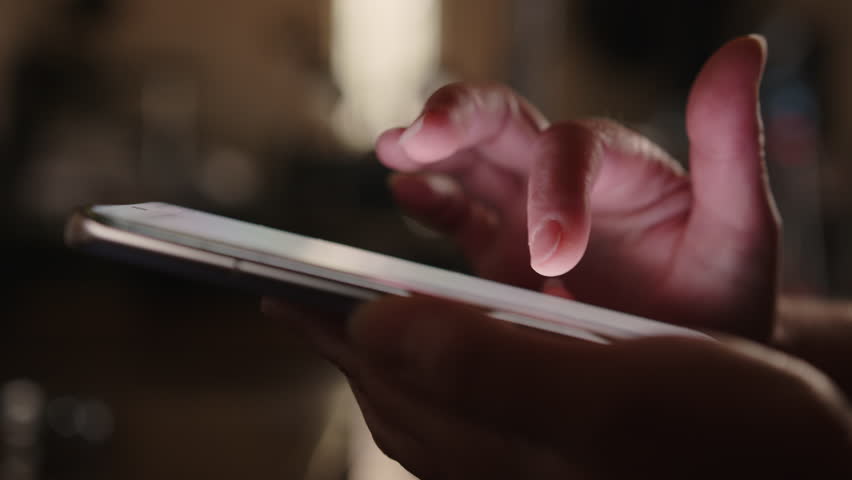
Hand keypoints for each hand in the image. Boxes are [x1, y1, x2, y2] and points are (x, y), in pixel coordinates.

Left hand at [262, 296, 851, 478]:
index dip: (328, 331)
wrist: (807, 478)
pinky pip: (475, 425)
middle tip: (314, 304)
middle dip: (349, 348)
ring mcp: (530, 475)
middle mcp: (502, 470)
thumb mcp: (608, 392)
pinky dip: (447, 380)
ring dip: (393, 364)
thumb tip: (375, 329)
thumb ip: (484, 366)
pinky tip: (458, 360)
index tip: (281, 291)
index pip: (384, 381)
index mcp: (499, 448)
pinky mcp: (562, 468)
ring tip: (372, 326)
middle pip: (397, 403)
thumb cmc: (730, 438)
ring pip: (432, 418)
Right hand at [378, 36, 777, 338]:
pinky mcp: (501, 254)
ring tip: (396, 146)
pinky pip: (458, 218)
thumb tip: (741, 51)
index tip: (556, 258)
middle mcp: (568, 180)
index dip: (553, 191)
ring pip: (470, 162)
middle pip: (506, 125)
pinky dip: (428, 202)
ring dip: (430, 150)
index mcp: (622, 169)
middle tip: (423, 133)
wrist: (690, 362)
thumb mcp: (741, 227)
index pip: (574, 150)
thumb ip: (732, 145)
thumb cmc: (719, 301)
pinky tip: (405, 190)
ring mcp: (526, 215)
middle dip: (461, 121)